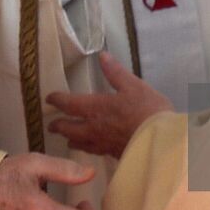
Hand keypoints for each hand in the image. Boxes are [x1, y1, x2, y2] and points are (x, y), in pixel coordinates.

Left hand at [45, 52, 173, 158]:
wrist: (159, 142)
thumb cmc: (147, 110)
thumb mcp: (133, 85)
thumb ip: (115, 72)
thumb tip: (102, 55)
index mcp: (95, 108)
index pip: (69, 104)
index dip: (57, 100)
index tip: (49, 98)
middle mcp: (93, 127)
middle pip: (68, 128)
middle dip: (58, 125)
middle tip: (51, 125)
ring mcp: (101, 143)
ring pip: (78, 142)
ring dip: (70, 138)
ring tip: (67, 138)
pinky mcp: (111, 154)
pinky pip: (92, 150)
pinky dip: (86, 147)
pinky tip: (91, 147)